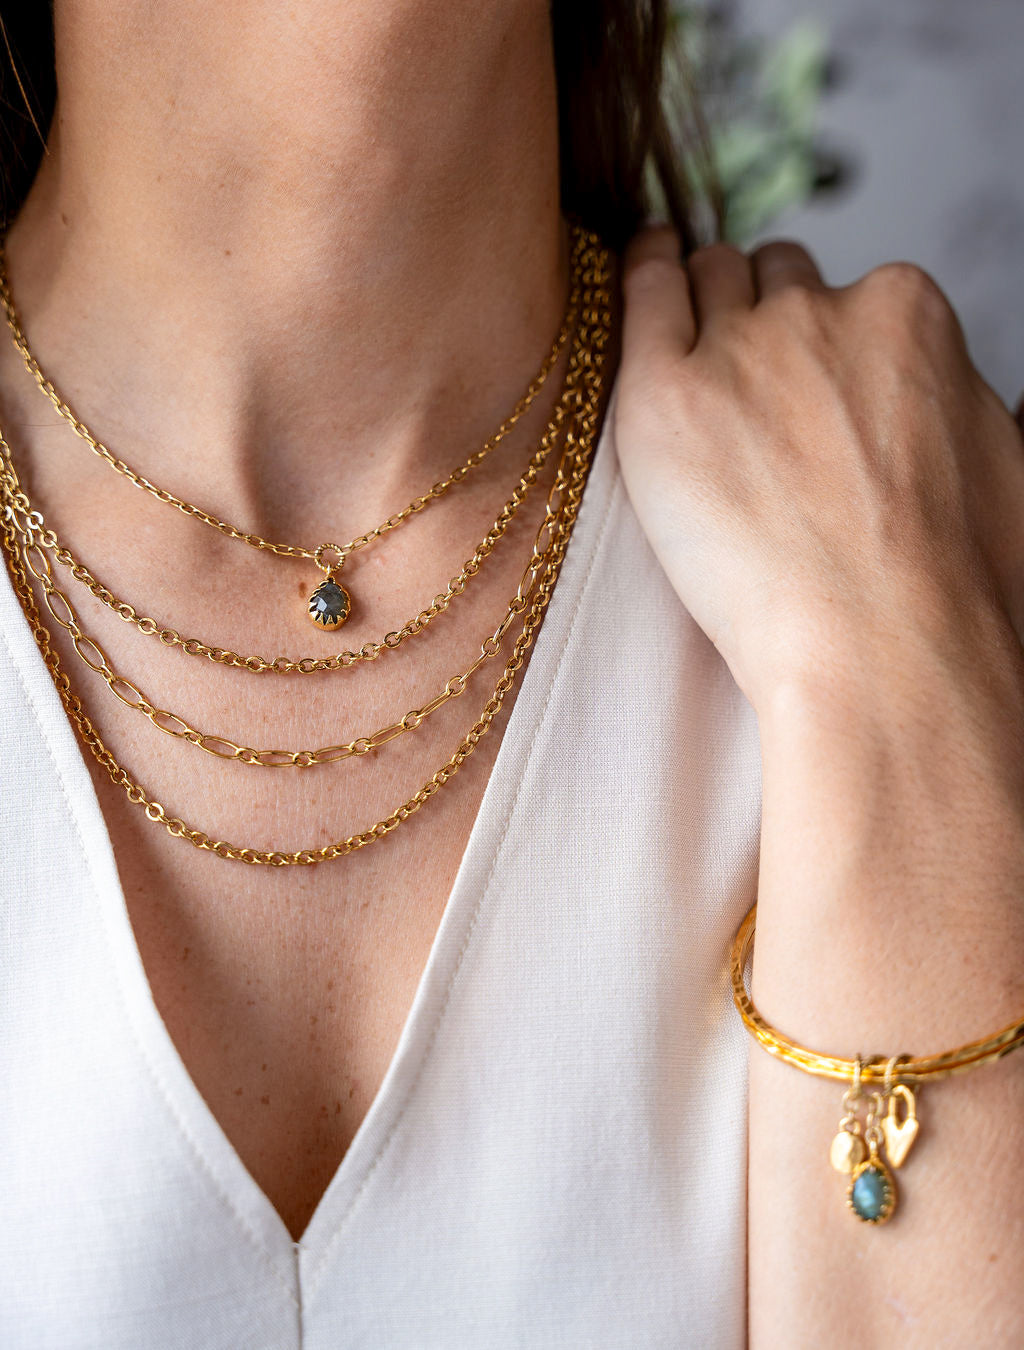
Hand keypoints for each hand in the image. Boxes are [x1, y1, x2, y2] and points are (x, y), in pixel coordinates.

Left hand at [614, 230, 1023, 707]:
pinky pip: (644, 296)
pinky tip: (639, 272)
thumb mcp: (992, 454)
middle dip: (756, 313)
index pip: (842, 290)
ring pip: (708, 282)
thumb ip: (947, 397)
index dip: (818, 335)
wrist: (882, 649)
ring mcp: (739, 347)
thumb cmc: (946, 583)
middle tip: (741, 373)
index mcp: (906, 314)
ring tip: (676, 319)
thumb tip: (938, 398)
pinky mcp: (666, 392)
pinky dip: (641, 276)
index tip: (800, 372)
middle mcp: (819, 312)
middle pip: (769, 278)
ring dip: (698, 299)